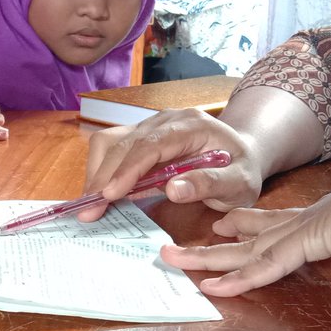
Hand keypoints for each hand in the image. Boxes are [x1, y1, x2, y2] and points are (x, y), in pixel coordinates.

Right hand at [78, 108, 265, 220]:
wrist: (241, 154)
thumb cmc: (240, 170)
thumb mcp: (239, 183)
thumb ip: (210, 184)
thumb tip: (173, 189)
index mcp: (191, 125)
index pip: (151, 144)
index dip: (127, 169)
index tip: (110, 194)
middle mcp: (166, 119)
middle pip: (124, 142)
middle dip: (103, 177)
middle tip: (89, 211)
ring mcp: (150, 125)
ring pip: (110, 142)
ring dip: (96, 173)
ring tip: (90, 206)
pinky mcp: (140, 136)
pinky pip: (112, 148)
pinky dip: (101, 171)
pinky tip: (101, 195)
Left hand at [165, 159, 330, 297]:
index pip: (282, 228)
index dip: (250, 229)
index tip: (226, 227)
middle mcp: (313, 220)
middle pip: (252, 237)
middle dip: (213, 245)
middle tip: (178, 248)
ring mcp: (311, 227)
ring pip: (248, 250)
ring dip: (208, 258)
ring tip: (171, 258)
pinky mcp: (315, 236)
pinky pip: (269, 264)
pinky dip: (241, 278)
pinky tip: (212, 283)